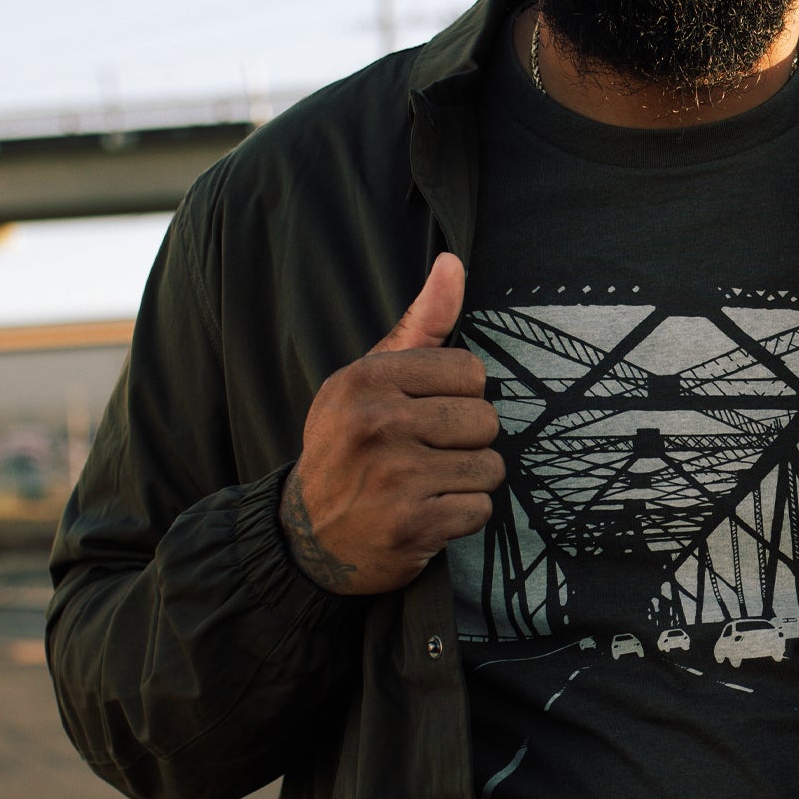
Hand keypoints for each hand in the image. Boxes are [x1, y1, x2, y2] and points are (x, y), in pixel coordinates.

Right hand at [279, 254, 503, 593]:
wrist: (308, 536)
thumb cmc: (350, 447)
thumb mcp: (370, 380)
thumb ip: (420, 325)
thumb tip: (453, 263)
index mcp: (366, 380)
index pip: (470, 371)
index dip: (457, 398)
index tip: (423, 416)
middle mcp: (376, 423)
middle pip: (486, 420)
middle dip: (466, 442)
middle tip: (424, 456)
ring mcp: (394, 477)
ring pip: (490, 468)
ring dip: (466, 482)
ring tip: (426, 485)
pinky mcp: (412, 525)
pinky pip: (480, 510)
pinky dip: (460, 517)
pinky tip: (426, 514)